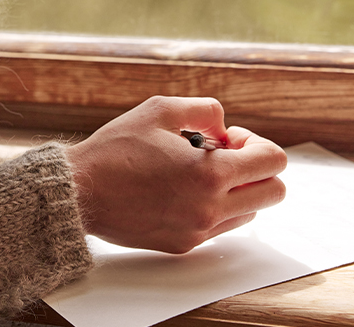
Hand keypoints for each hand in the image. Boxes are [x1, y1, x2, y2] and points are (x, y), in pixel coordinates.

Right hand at [65, 96, 287, 253]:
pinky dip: (213, 207)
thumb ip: (205, 110)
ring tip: (197, 173)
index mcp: (210, 174)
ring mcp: (198, 231)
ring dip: (236, 189)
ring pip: (249, 211)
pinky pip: (220, 227)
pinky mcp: (183, 245)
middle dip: (255, 169)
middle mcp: (211, 208)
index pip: (274, 162)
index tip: (227, 140)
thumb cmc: (115, 150)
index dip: (256, 143)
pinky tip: (181, 190)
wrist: (79, 193)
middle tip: (223, 156)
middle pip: (273, 192)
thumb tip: (224, 128)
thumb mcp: (160, 109)